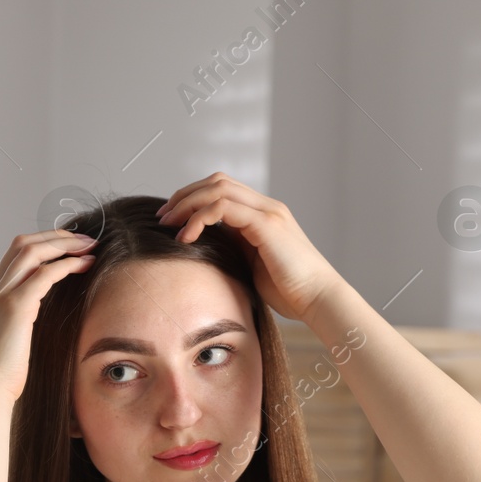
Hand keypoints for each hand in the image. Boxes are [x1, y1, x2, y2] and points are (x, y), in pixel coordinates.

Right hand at [0, 229, 97, 401]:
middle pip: (23, 244)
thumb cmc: (0, 375)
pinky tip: (85, 265)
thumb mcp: (10, 341)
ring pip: (32, 251)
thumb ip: (20, 323)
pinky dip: (67, 264)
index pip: (15, 256)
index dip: (43, 244)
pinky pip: (45, 274)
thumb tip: (39, 321)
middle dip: (55, 236)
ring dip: (64, 244)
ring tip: (89, 246)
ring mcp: (2, 296)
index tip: (68, 246)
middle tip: (84, 239)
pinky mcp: (16, 307)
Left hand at [155, 172, 339, 322]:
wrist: (318, 300)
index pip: (221, 188)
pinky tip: (186, 237)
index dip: (191, 198)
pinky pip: (223, 208)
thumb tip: (202, 244)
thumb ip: (233, 247)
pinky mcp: (267, 224)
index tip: (169, 218)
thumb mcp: (251, 264)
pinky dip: (199, 218)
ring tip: (169, 225)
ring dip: (186, 204)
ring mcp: (268, 213)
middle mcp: (266, 207)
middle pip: (216, 181)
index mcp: (262, 214)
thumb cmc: (287, 290)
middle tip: (162, 217)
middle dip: (183, 196)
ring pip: (217, 189)